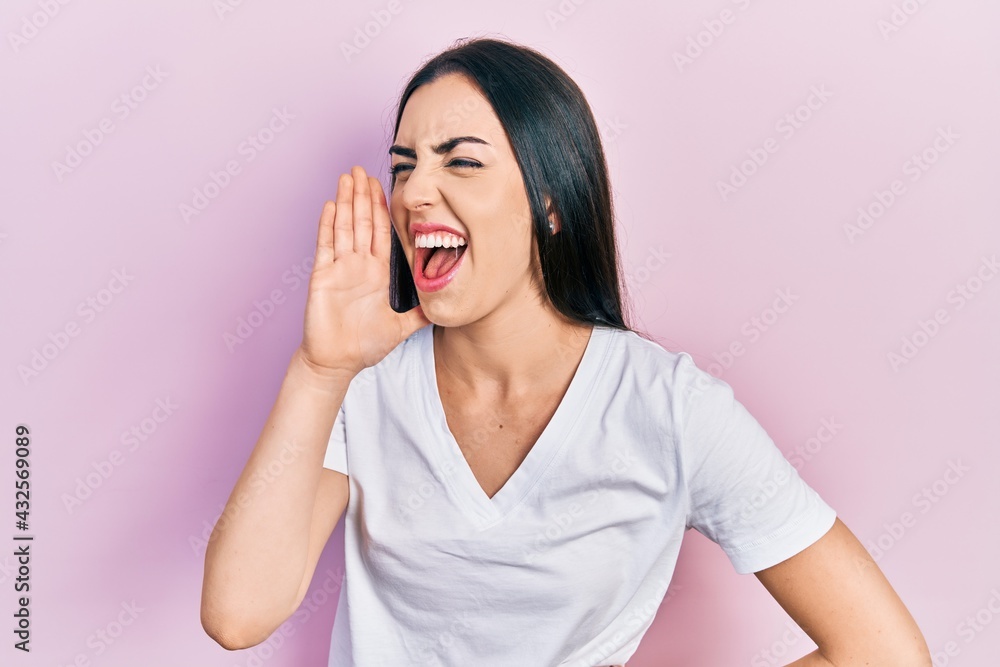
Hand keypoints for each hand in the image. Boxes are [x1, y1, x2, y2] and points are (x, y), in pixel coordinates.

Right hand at [298, 165, 428, 377]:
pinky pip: (326, 246)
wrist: (337, 363)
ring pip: (344, 227)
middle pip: (362, 222)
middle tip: (363, 169)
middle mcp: (358, 266)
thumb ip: (422, 312)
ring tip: (347, 177)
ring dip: (345, 201)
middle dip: (363, 196)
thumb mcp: (402, 326)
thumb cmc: (365, 346)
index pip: (382, 234)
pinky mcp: (322, 276)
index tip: (386, 187)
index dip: (384, 210)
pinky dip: (328, 225)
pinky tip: (330, 205)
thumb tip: (447, 304)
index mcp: (377, 273)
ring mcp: (339, 268)